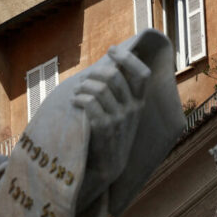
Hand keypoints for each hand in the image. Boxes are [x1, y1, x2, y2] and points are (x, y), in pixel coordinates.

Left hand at [73, 46, 148, 194]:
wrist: (107, 167)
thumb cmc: (110, 135)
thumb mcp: (122, 114)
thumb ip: (118, 93)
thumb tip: (108, 67)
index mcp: (139, 103)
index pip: (142, 74)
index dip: (128, 58)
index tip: (112, 50)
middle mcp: (132, 110)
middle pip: (114, 77)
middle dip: (95, 73)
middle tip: (84, 79)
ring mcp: (119, 119)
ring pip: (99, 89)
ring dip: (83, 87)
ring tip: (76, 92)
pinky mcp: (104, 128)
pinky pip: (89, 103)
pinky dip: (79, 98)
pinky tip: (74, 102)